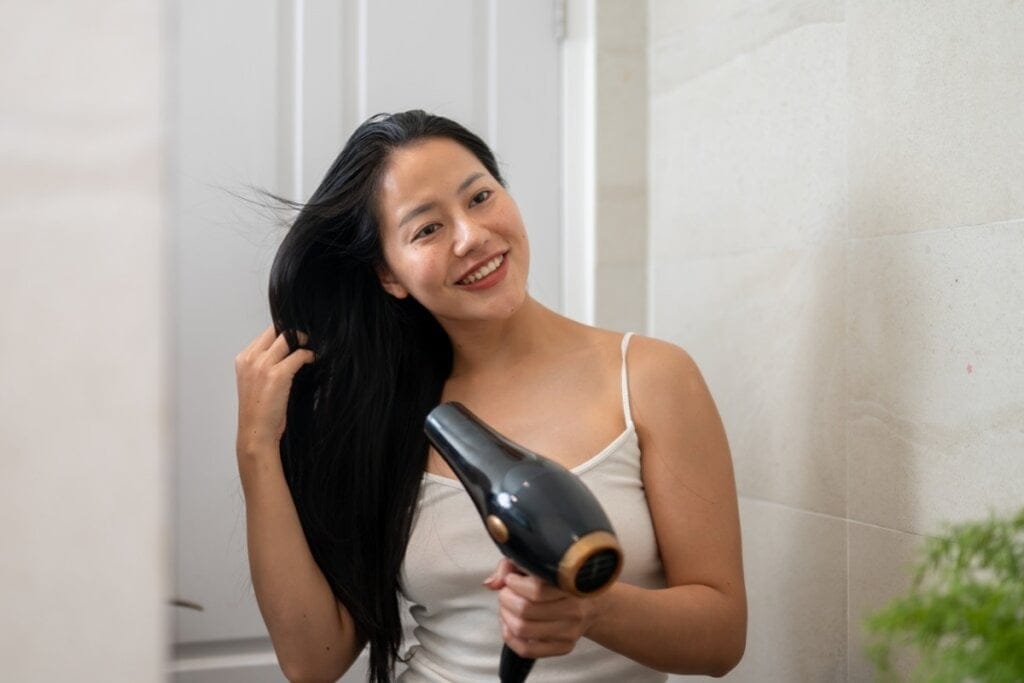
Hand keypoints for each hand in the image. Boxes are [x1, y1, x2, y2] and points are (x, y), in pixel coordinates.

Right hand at [234, 324, 314, 455]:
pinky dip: (309, 355)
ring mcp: (263, 365)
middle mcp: (251, 359)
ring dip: (303, 341)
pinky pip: (299, 355)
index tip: (295, 339)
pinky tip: (312, 360)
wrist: (256, 432)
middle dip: (293, 332)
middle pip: (276, 330)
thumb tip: (286, 352)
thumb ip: (263, 365)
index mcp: (243, 359)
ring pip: (288, 338)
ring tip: (310, 348)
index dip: (282, 333)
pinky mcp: (278, 374)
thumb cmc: (258, 411)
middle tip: (305, 340)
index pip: (266, 333)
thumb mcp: (254, 382)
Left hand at [483, 558, 604, 658]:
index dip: (514, 583)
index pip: (536, 590)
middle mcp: (575, 609)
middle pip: (526, 610)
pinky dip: (510, 637)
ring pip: (524, 629)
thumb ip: (512, 565)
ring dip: (506, 616)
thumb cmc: (560, 579)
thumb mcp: (539, 562)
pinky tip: (509, 624)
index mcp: (571, 583)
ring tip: (507, 606)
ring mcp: (570, 631)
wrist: (593, 603)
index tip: (511, 578)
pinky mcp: (564, 647)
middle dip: (506, 598)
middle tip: (506, 592)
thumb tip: (492, 583)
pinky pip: (527, 649)